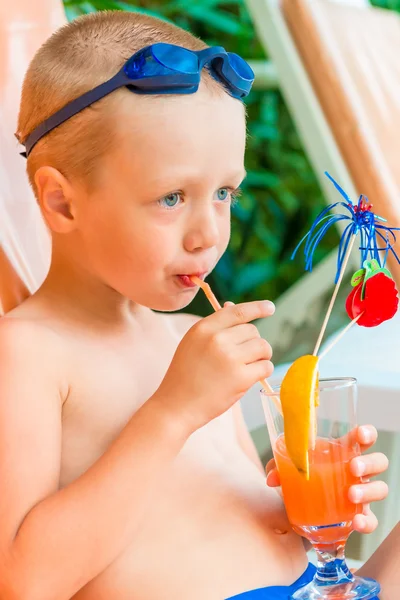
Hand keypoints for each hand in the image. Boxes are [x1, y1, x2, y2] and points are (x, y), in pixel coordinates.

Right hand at [156, 300, 274, 431]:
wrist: (176, 406)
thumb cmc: (185, 375)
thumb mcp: (193, 343)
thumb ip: (214, 327)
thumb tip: (233, 306)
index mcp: (204, 328)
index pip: (237, 312)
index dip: (257, 308)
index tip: (270, 307)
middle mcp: (217, 339)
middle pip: (253, 331)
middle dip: (253, 343)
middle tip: (243, 358)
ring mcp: (229, 358)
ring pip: (263, 347)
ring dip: (261, 357)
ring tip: (247, 367)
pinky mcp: (240, 377)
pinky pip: (266, 366)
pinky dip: (263, 371)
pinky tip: (249, 378)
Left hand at [266, 425, 388, 533]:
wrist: (301, 511)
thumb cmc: (302, 481)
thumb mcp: (288, 470)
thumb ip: (279, 468)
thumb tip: (273, 478)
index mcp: (342, 453)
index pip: (362, 438)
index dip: (367, 434)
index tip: (361, 435)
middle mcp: (356, 473)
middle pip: (378, 461)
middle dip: (369, 463)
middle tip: (353, 468)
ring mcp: (361, 495)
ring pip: (380, 488)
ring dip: (368, 491)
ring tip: (351, 495)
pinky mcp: (359, 517)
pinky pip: (372, 520)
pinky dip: (367, 522)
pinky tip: (356, 522)